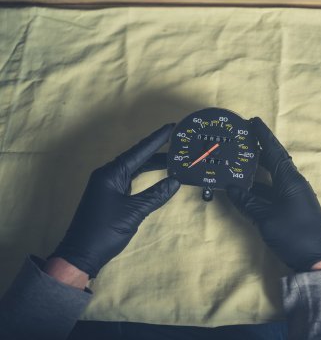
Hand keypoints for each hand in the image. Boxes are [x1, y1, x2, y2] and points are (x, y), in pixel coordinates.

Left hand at [50, 124, 179, 277]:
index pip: (139, 152)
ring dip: (153, 164)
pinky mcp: (110, 195)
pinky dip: (145, 176)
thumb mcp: (134, 212)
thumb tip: (176, 181)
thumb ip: (156, 195)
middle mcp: (108, 174)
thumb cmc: (105, 231)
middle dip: (157, 151)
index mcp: (111, 174)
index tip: (171, 127)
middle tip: (178, 143)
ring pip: (134, 168)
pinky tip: (157, 176)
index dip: (156, 140)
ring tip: (174, 159)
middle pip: (137, 157)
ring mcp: (108, 185)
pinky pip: (131, 179)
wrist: (81, 254)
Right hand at [227, 117, 320, 271]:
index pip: (274, 151)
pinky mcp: (293, 208)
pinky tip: (246, 189)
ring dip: (257, 170)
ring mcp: (295, 196)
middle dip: (258, 150)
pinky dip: (260, 187)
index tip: (252, 121)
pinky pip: (274, 191)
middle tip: (241, 140)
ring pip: (272, 177)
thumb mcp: (266, 218)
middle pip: (274, 161)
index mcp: (290, 180)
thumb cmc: (294, 235)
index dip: (263, 135)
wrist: (319, 261)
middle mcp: (294, 183)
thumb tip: (230, 188)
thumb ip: (247, 202)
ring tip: (238, 162)